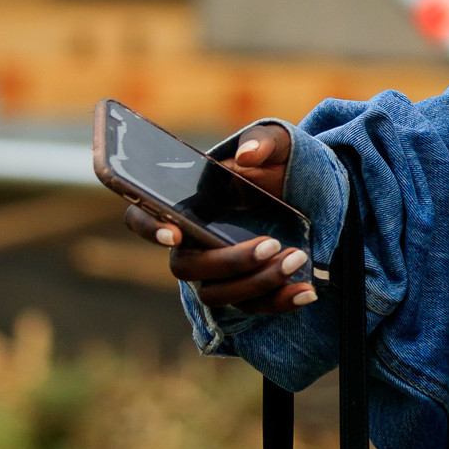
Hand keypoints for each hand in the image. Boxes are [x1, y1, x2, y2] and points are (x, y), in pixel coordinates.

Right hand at [123, 123, 315, 312]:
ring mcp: (214, 273)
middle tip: (271, 244)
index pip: (141, 218)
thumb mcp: (276, 145)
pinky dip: (279, 302)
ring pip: (218, 294)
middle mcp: (191, 244)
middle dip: (229, 262)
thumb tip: (247, 155)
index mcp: (184, 206)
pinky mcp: (243, 291)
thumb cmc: (275, 166)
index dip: (149, 228)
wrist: (306, 193)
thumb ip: (262, 142)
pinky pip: (252, 307)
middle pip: (187, 267)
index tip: (176, 234)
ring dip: (257, 283)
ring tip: (296, 260)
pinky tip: (306, 293)